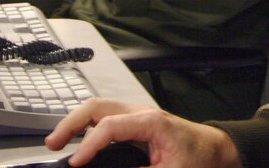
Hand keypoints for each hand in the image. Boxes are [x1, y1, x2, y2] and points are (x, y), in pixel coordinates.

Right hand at [45, 98, 241, 167]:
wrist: (215, 148)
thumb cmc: (199, 157)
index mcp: (151, 122)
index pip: (109, 126)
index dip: (89, 144)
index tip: (76, 162)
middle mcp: (140, 112)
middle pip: (96, 106)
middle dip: (70, 122)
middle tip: (53, 144)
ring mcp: (136, 114)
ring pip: (97, 107)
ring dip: (75, 122)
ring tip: (58, 142)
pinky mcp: (133, 122)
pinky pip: (103, 116)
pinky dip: (85, 125)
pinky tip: (77, 140)